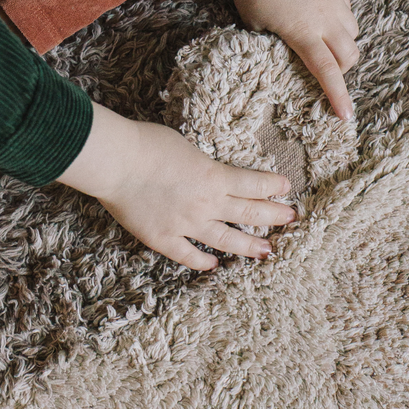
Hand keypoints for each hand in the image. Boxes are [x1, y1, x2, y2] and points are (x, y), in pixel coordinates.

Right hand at [57, 103, 295, 270]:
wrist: (117, 162)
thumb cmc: (148, 144)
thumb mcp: (187, 147)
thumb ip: (203, 165)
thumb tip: (211, 174)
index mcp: (214, 177)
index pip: (253, 184)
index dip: (272, 187)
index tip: (286, 189)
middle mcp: (206, 204)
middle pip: (249, 213)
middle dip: (273, 216)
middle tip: (291, 219)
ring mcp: (186, 224)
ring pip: (226, 240)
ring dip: (249, 246)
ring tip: (267, 252)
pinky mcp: (164, 238)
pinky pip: (188, 255)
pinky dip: (203, 262)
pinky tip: (214, 265)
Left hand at [216, 0, 358, 120]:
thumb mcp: (256, 24)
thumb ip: (277, 42)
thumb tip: (286, 52)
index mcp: (304, 34)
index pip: (328, 73)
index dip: (338, 97)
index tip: (346, 116)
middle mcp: (326, 19)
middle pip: (351, 55)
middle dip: (343, 70)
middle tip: (326, 71)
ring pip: (353, 32)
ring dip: (343, 44)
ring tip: (322, 40)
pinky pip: (347, 9)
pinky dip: (339, 20)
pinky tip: (320, 14)